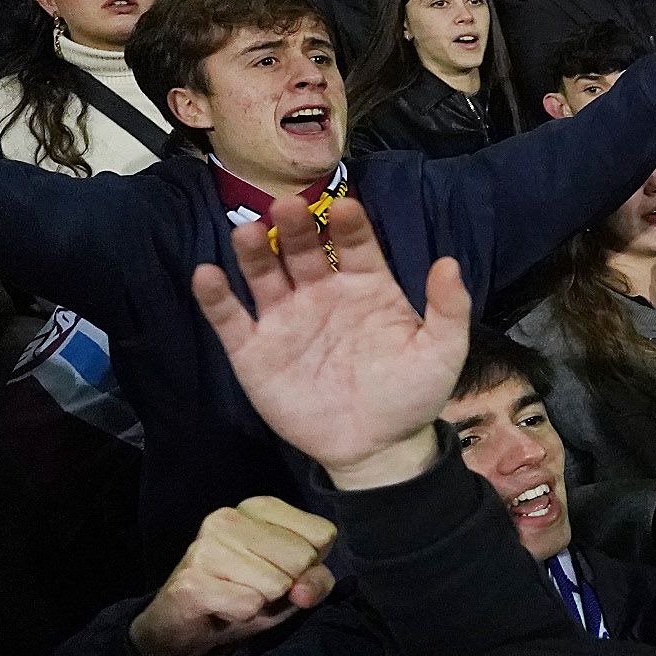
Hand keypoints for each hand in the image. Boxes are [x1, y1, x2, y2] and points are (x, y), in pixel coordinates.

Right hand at [127, 499, 339, 655]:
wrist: (180, 624)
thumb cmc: (244, 596)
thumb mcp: (293, 586)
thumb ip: (317, 581)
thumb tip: (304, 591)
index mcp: (260, 507)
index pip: (323, 534)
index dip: (310, 564)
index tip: (278, 569)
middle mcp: (229, 517)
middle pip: (302, 558)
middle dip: (286, 585)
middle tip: (255, 587)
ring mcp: (207, 547)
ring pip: (277, 584)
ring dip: (262, 602)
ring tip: (236, 595)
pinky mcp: (192, 581)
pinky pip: (250, 605)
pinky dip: (243, 615)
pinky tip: (221, 608)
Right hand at [189, 196, 468, 489]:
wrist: (377, 448)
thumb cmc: (411, 394)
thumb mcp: (441, 352)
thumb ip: (448, 308)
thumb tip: (449, 262)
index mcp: (366, 286)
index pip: (355, 244)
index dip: (350, 225)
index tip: (346, 208)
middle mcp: (321, 293)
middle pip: (303, 251)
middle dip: (295, 228)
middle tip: (288, 207)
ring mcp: (285, 320)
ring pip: (263, 275)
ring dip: (253, 252)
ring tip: (247, 232)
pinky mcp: (254, 351)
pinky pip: (229, 319)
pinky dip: (215, 297)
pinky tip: (206, 275)